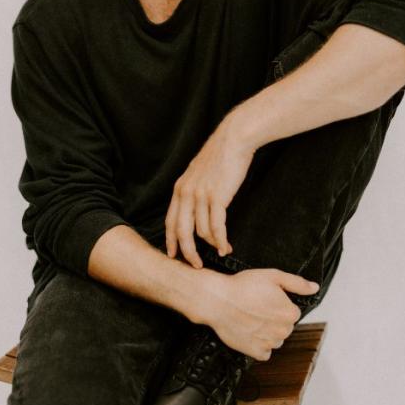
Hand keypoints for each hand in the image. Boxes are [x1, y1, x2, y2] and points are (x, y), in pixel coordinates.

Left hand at [164, 125, 255, 267]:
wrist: (234, 139)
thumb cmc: (221, 156)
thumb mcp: (199, 172)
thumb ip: (195, 190)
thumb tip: (198, 208)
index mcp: (180, 188)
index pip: (170, 220)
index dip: (171, 240)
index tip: (173, 254)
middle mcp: (186, 193)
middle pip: (181, 231)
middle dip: (187, 251)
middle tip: (195, 265)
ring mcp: (200, 195)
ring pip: (201, 231)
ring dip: (212, 245)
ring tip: (222, 250)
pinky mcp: (217, 197)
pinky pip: (216, 227)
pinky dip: (221, 240)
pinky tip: (226, 247)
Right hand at [195, 268, 318, 360]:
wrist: (218, 300)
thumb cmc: (242, 287)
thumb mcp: (273, 276)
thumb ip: (297, 283)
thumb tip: (314, 288)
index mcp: (290, 313)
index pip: (292, 312)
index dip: (278, 305)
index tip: (265, 300)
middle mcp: (283, 331)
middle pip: (284, 327)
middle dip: (274, 320)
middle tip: (256, 308)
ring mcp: (270, 343)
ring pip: (275, 340)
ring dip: (267, 333)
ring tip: (250, 319)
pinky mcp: (256, 352)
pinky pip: (264, 352)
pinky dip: (258, 345)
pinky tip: (249, 332)